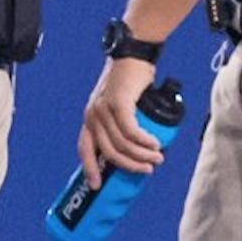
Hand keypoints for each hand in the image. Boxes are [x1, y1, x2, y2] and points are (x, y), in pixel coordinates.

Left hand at [77, 55, 164, 187]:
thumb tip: (135, 151)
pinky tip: (154, 144)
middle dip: (129, 165)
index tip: (96, 186)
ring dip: (142, 154)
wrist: (134, 54)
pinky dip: (144, 141)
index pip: (84, 148)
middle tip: (147, 169)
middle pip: (108, 151)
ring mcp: (103, 109)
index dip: (89, 168)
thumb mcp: (120, 106)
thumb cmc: (130, 81)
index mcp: (90, 118)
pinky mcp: (117, 103)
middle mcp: (92, 115)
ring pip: (122, 144)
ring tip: (157, 157)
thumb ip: (120, 125)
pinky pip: (131, 131)